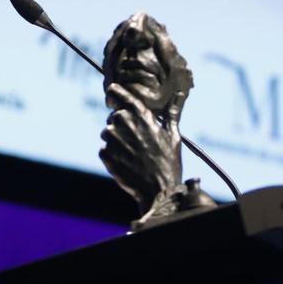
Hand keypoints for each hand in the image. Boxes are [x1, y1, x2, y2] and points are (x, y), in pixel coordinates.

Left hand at [99, 82, 182, 212]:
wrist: (159, 190)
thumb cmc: (168, 162)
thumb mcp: (174, 136)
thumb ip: (171, 115)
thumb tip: (178, 96)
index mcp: (141, 115)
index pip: (119, 94)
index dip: (113, 93)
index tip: (111, 96)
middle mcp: (125, 122)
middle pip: (113, 116)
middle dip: (120, 125)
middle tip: (135, 141)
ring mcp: (113, 138)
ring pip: (106, 132)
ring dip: (115, 141)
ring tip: (132, 154)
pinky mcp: (106, 154)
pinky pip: (104, 149)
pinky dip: (112, 155)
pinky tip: (126, 163)